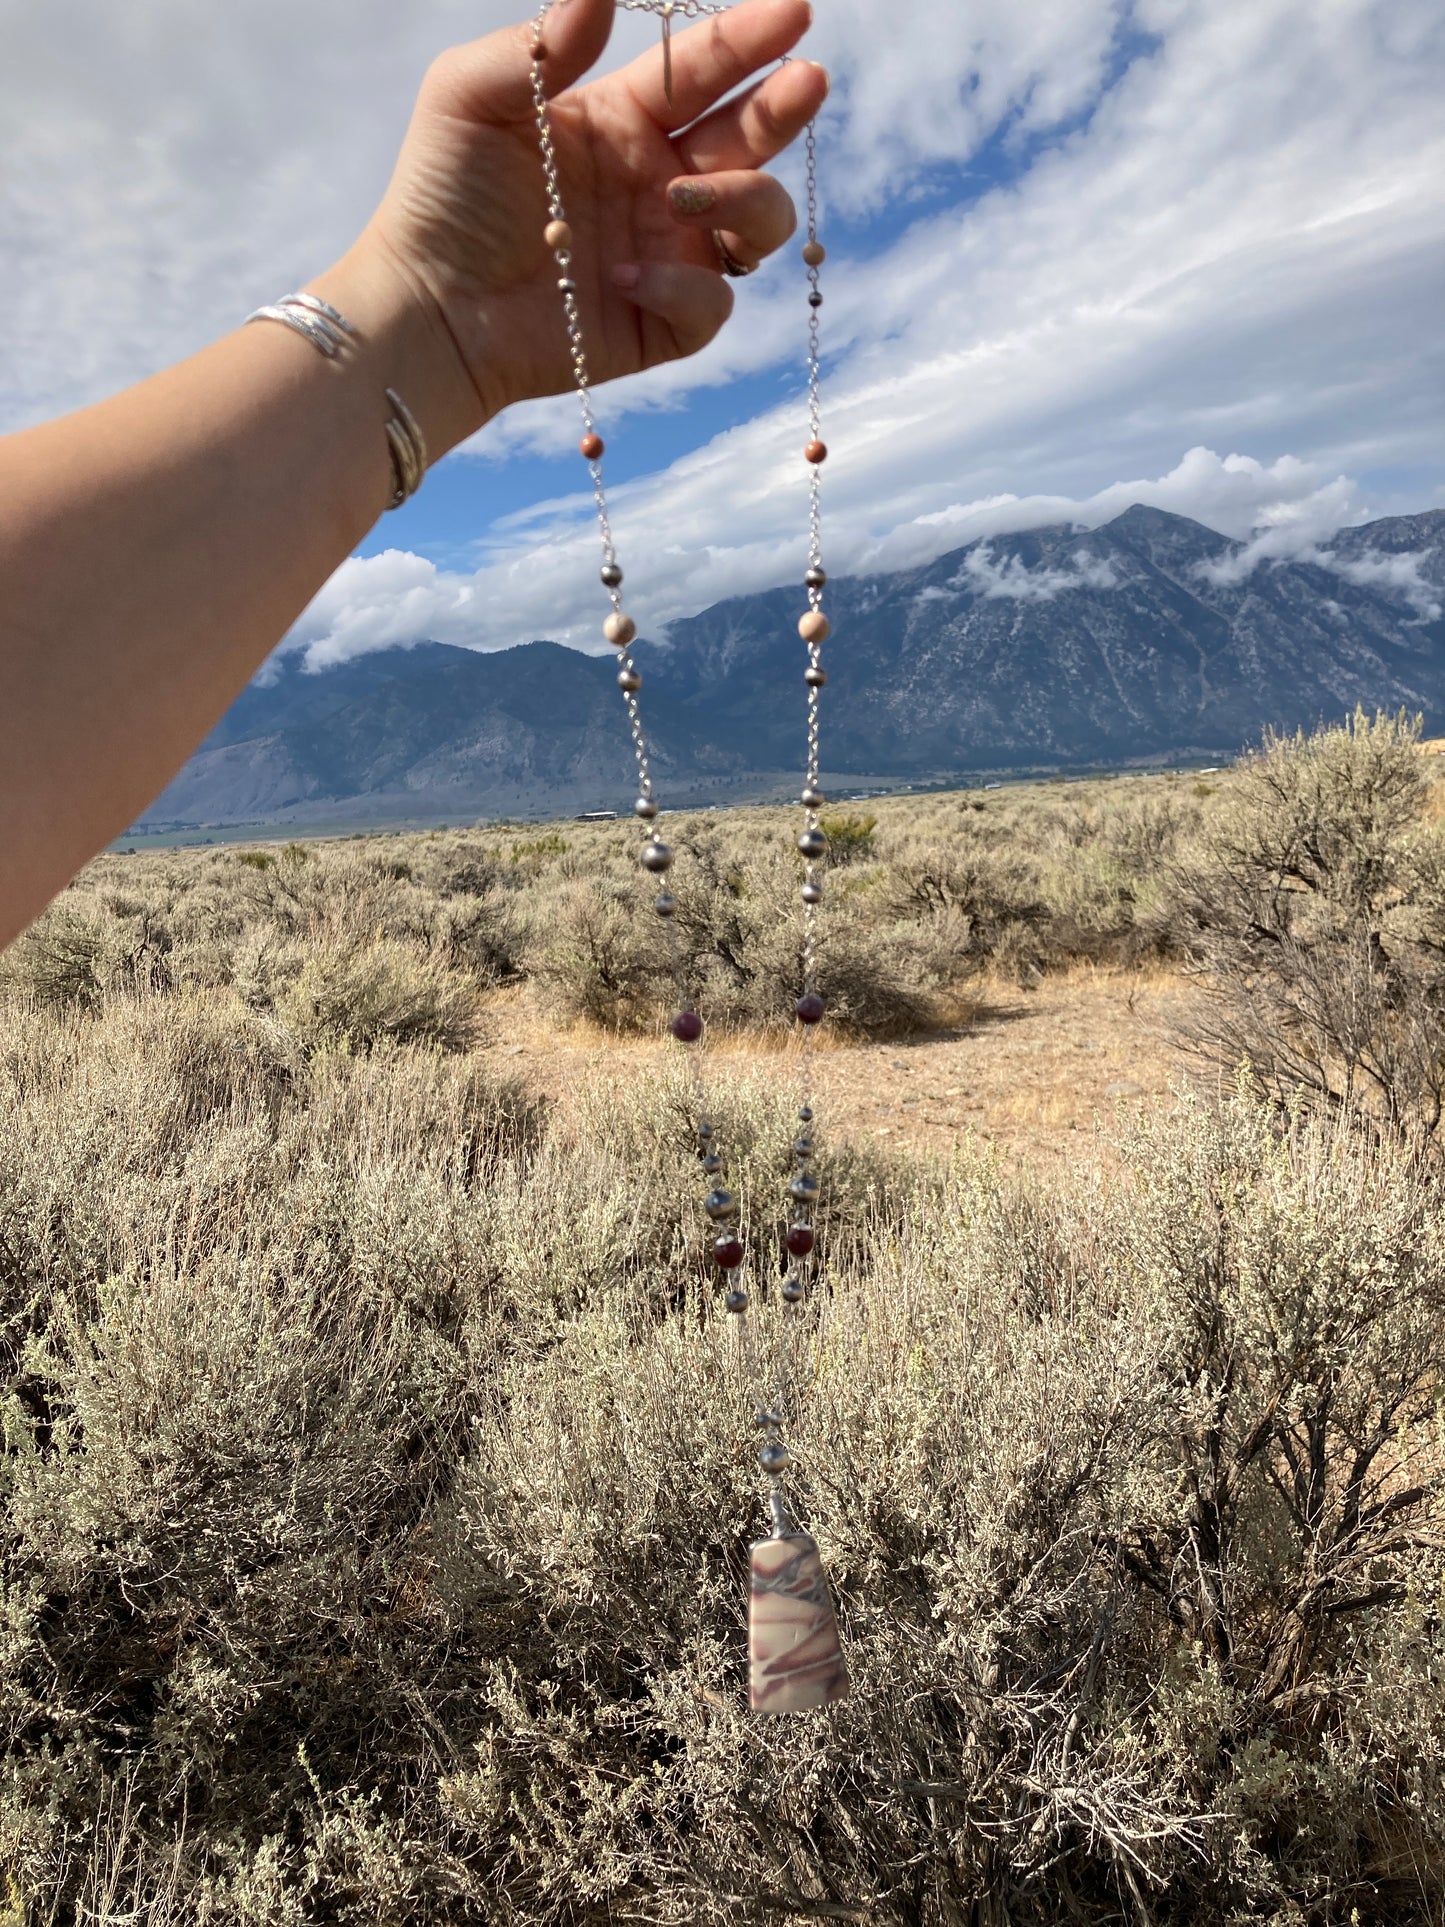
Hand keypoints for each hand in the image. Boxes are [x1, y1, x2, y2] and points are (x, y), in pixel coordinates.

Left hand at [354, 0, 826, 450]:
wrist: (427, 305)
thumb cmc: (440, 196)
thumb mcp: (470, 97)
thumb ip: (537, 45)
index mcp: (623, 117)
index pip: (700, 70)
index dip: (747, 39)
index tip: (793, 9)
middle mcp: (659, 180)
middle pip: (749, 138)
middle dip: (782, 108)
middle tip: (806, 81)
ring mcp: (668, 251)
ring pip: (757, 221)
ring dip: (743, 198)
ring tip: (685, 192)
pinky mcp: (663, 322)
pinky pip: (712, 303)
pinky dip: (682, 286)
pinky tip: (626, 274)